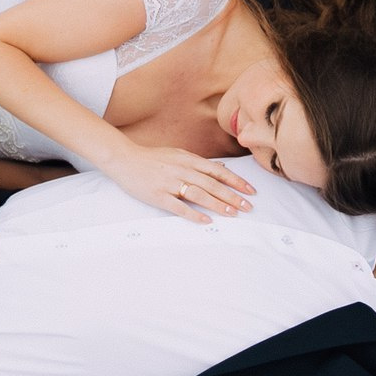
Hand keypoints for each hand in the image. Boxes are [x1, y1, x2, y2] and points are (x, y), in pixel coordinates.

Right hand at [99, 142, 253, 221]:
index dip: (236, 181)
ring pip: (199, 194)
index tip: (250, 190)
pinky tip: (206, 221)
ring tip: (232, 214)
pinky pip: (179, 207)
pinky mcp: (158, 196)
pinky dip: (194, 214)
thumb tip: (219, 168)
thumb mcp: (177, 154)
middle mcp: (182, 170)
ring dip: (218, 205)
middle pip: (212, 184)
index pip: (218, 171)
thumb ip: (198, 162)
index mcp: (188, 159)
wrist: (124, 159)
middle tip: (248, 206)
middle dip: (233, 196)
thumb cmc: (152, 158)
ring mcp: (170, 183)